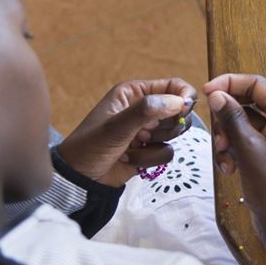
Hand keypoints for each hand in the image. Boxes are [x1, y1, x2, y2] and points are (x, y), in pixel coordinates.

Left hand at [57, 78, 196, 187]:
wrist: (79, 178)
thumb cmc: (90, 145)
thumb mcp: (116, 126)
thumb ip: (147, 110)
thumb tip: (179, 102)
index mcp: (135, 93)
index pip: (172, 86)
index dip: (184, 96)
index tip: (186, 108)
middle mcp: (144, 109)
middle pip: (179, 111)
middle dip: (166, 125)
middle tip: (146, 132)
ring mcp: (148, 130)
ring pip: (174, 134)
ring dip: (153, 144)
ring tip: (131, 145)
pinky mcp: (149, 150)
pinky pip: (166, 153)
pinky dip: (148, 159)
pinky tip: (129, 159)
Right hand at [202, 74, 265, 258]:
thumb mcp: (246, 147)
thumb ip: (231, 116)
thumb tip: (216, 94)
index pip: (256, 84)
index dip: (229, 83)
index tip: (205, 91)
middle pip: (248, 103)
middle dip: (226, 119)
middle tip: (217, 138)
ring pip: (243, 124)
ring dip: (228, 138)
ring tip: (223, 157)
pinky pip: (246, 141)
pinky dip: (234, 151)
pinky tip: (229, 168)